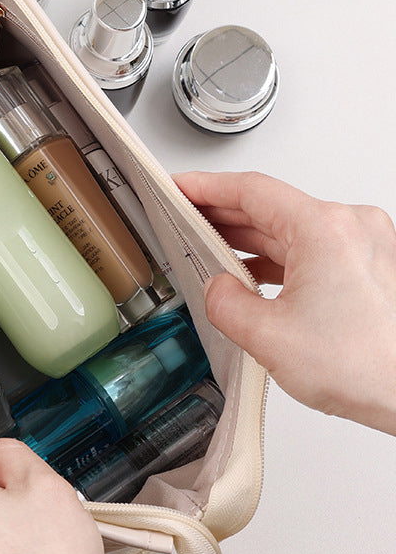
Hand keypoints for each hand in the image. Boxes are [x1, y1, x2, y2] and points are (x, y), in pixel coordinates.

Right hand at [174, 171, 395, 435]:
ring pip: (290, 228)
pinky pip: (311, 248)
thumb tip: (216, 289)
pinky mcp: (370, 264)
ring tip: (211, 245)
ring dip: (249, 236)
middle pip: (270, 205)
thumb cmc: (372, 367)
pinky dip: (278, 256)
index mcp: (324, 229)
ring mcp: (365, 244)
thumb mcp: (269, 337)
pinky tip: (254, 270)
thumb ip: (225, 303)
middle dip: (222, 212)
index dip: (205, 187)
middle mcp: (350, 227)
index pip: (250, 190)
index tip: (181, 187)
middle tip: (185, 216)